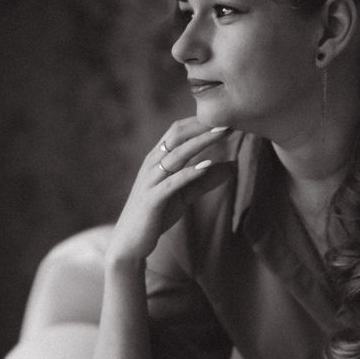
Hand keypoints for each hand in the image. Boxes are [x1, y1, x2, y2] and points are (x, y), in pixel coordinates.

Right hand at [108, 118, 233, 262]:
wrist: (129, 242)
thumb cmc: (155, 215)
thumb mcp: (183, 195)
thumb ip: (204, 181)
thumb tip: (231, 167)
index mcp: (157, 160)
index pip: (178, 131)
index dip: (201, 122)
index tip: (225, 116)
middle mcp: (152, 164)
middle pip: (178, 136)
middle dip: (204, 125)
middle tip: (229, 118)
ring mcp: (151, 181)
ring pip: (177, 154)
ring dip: (202, 141)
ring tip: (224, 132)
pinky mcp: (152, 199)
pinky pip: (173, 181)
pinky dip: (190, 172)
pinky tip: (207, 165)